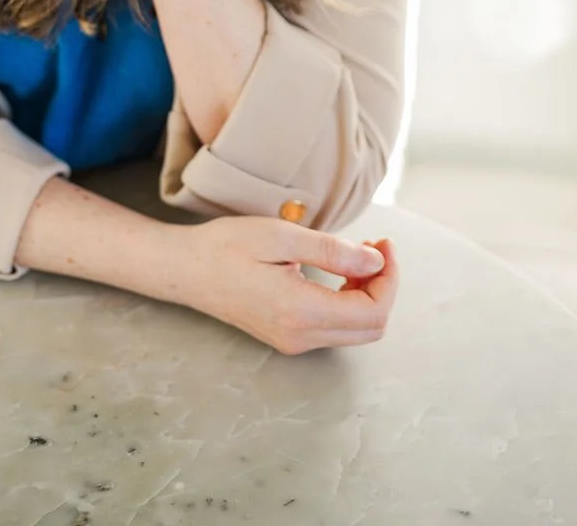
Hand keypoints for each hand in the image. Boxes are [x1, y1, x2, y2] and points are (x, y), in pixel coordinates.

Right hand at [177, 216, 397, 355]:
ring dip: (367, 292)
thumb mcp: (280, 236)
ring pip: (356, 330)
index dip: (389, 277)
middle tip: (374, 246)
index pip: (373, 311)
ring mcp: (294, 342)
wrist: (187, 269)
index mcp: (301, 311)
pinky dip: (349, 300)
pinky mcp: (288, 337)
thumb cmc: (227, 246)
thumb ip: (332, 251)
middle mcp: (301, 337)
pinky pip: (336, 328)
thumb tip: (376, 262)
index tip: (382, 243)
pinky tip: (339, 270)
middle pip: (371, 327)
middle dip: (383, 285)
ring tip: (357, 253)